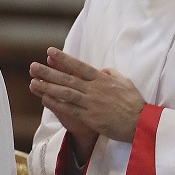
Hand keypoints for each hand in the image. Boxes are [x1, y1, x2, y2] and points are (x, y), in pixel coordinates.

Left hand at [29, 48, 145, 156]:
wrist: (140, 123)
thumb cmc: (134, 102)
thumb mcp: (124, 82)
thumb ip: (111, 74)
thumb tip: (101, 69)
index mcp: (102, 79)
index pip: (79, 66)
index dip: (63, 59)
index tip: (49, 51)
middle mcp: (94, 89)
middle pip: (67, 78)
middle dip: (49, 72)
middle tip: (33, 66)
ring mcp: (91, 103)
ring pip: (65, 93)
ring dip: (48, 87)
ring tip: (33, 82)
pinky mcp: (89, 117)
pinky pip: (69, 109)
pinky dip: (56, 104)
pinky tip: (44, 99)